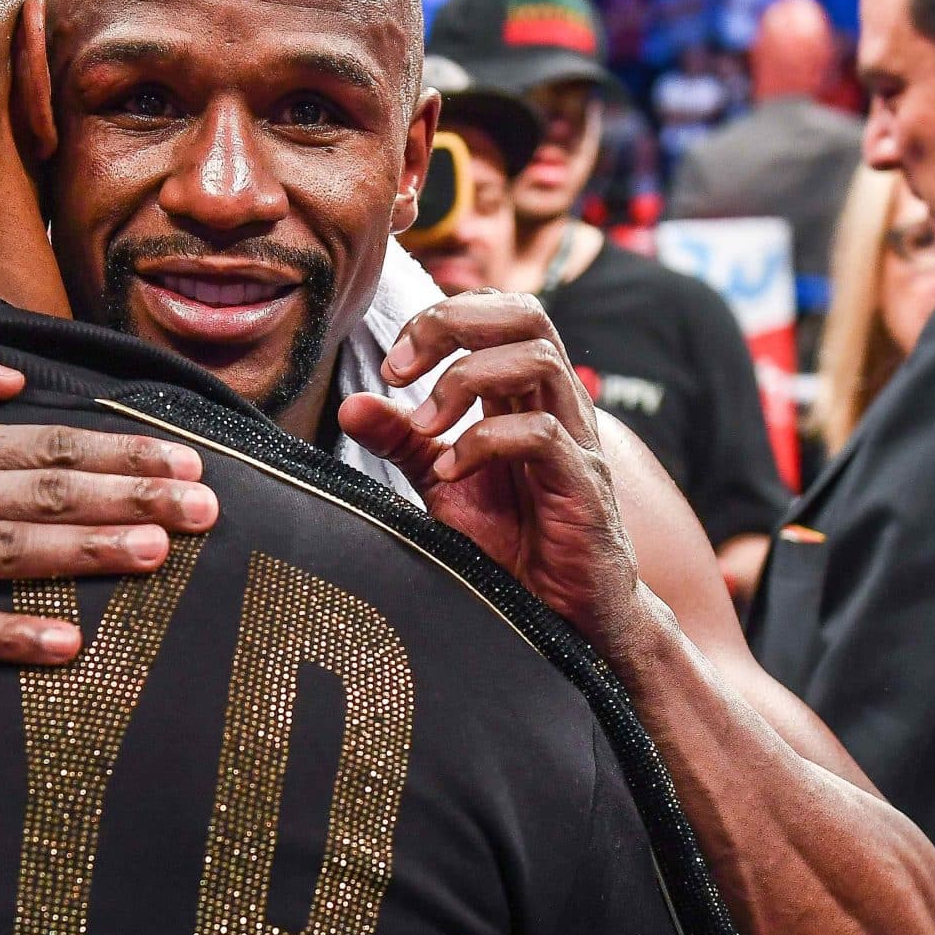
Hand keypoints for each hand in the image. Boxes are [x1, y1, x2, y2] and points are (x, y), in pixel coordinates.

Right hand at [0, 327, 219, 663]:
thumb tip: (8, 378)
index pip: (47, 443)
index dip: (121, 456)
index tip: (185, 462)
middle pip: (48, 494)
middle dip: (133, 501)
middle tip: (206, 513)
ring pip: (13, 551)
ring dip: (89, 551)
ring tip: (157, 553)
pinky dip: (7, 634)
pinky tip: (65, 640)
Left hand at [338, 290, 644, 652]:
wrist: (561, 619)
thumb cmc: (511, 545)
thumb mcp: (442, 485)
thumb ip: (403, 441)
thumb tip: (349, 403)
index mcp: (523, 397)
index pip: (498, 315)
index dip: (441, 318)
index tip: (391, 365)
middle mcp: (556, 406)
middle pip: (525, 314)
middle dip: (452, 323)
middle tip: (398, 370)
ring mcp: (576, 443)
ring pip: (538, 359)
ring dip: (465, 380)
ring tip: (424, 426)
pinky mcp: (584, 487)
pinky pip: (542, 436)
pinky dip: (484, 442)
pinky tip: (450, 472)